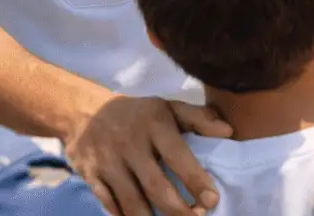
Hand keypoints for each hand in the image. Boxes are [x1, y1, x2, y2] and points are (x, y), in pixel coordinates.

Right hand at [65, 94, 231, 215]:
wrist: (85, 111)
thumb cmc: (138, 113)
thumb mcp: (168, 107)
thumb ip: (199, 118)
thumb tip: (228, 132)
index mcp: (154, 124)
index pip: (177, 156)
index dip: (196, 180)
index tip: (212, 200)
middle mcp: (130, 144)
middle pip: (156, 186)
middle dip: (178, 210)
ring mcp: (108, 162)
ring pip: (132, 201)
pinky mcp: (91, 176)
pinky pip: (109, 204)